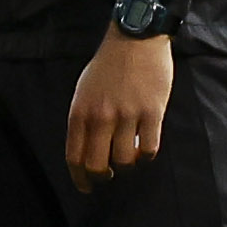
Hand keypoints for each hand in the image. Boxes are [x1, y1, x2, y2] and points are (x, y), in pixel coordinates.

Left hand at [65, 27, 173, 194]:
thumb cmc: (107, 65)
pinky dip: (147, 155)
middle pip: (98, 164)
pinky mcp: (152, 112)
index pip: (74, 156)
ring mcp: (127, 115)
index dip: (79, 178)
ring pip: (125, 160)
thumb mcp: (83, 91)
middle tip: (109, 176)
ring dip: (128, 164)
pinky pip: (150, 147)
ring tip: (130, 156)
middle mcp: (101, 117)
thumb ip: (84, 119)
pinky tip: (146, 148)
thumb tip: (86, 148)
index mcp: (80, 112)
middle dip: (102, 177)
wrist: (134, 39)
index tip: (86, 187)